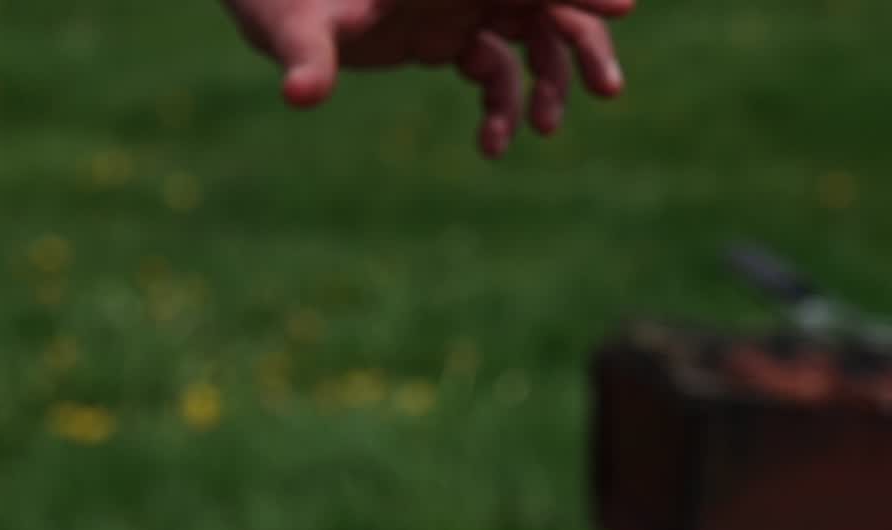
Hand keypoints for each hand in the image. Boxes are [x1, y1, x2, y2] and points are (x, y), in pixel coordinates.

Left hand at [221, 0, 633, 155]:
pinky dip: (501, 106)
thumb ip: (309, 57)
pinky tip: (491, 147)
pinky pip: (494, 68)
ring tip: (543, 130)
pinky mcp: (446, 35)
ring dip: (547, 82)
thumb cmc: (283, 6)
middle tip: (608, 90)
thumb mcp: (298, 30)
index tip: (622, 6)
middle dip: (581, 39)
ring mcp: (457, 4)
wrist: (274, 4)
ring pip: (530, 35)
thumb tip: (299, 95)